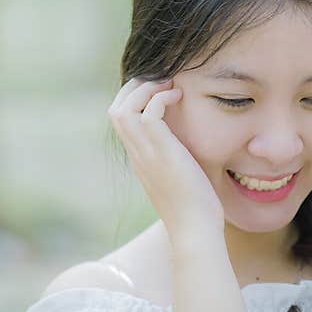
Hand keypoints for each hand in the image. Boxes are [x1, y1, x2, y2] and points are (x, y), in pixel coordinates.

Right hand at [108, 77, 224, 236]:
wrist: (195, 230)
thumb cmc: (195, 208)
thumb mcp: (182, 177)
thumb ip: (179, 159)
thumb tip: (193, 148)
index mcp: (140, 158)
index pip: (121, 119)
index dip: (134, 98)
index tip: (157, 90)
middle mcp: (137, 154)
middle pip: (115, 109)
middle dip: (135, 87)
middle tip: (161, 81)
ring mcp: (146, 153)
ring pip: (124, 108)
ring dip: (145, 88)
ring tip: (168, 85)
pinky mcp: (161, 152)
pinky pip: (148, 113)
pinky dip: (160, 98)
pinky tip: (179, 97)